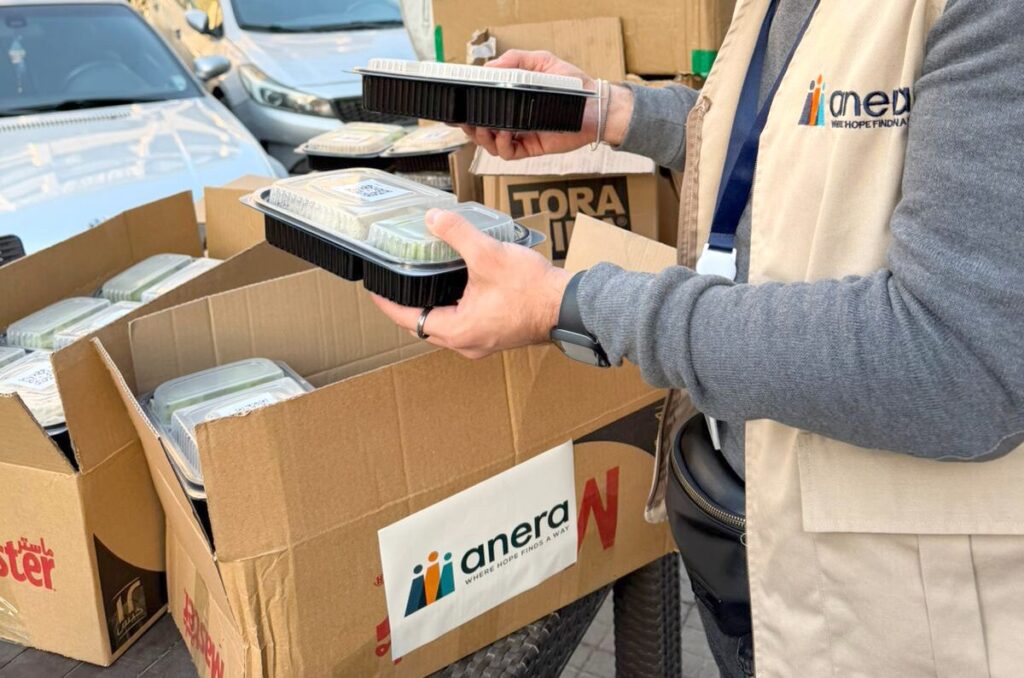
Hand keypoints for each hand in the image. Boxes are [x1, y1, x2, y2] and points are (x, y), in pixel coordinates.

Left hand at [371, 209, 571, 358]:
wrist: (569, 306)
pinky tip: (457, 290)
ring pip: (446, 328)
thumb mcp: (488, 254)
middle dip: (409, 307)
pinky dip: (455, 310)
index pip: (410, 320)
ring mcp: (483, 343)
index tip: (374, 292)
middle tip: (396, 286)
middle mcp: (467, 344)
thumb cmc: (532, 289)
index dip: (388, 304)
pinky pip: (465, 326)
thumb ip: (457, 234)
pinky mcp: (496, 337)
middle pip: (425, 327)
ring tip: (423, 285)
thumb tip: (432, 218)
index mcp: (458, 330)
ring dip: (434, 309)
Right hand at [459, 50, 633, 159]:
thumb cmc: (573, 85)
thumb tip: (489, 67)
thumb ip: (515, 60)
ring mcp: (522, 135)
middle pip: (482, 130)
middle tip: (466, 121)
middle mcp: (514, 119)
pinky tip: (502, 135)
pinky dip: (501, 147)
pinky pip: (508, 154)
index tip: (460, 107)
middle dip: (470, 128)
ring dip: (483, 138)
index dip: (469, 110)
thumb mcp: (542, 62)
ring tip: (484, 128)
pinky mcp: (531, 148)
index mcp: (512, 100)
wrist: (596, 108)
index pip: (484, 108)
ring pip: (491, 145)